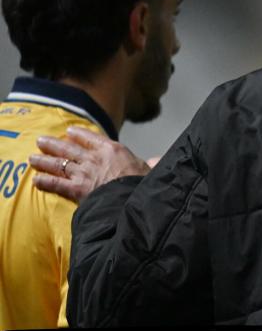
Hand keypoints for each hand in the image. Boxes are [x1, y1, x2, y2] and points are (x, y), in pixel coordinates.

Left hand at [28, 126, 150, 202]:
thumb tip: (159, 159)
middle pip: (69, 149)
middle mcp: (95, 158)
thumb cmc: (144, 184)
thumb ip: (153, 163)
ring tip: (33, 158)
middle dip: (54, 144)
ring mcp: (84, 173)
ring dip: (44, 161)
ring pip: (59, 164)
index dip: (80, 134)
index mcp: (113, 150)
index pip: (92, 138)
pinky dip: (45, 182)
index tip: (70, 131)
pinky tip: (36, 180)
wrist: (134, 199)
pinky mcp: (77, 189)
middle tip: (42, 141)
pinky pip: (56, 184)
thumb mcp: (153, 169)